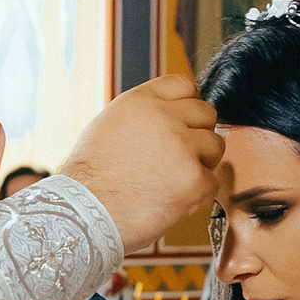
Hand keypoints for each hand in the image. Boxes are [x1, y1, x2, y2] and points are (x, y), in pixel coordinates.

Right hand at [60, 74, 221, 253]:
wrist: (84, 215)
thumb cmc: (91, 178)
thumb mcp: (110, 125)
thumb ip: (144, 114)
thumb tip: (171, 112)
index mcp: (141, 101)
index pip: (184, 85)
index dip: (186, 106)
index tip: (183, 123)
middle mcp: (163, 118)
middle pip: (206, 113)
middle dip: (196, 135)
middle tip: (176, 158)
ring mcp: (182, 148)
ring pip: (215, 146)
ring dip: (200, 163)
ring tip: (171, 180)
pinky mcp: (194, 180)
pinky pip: (212, 181)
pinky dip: (197, 193)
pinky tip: (170, 198)